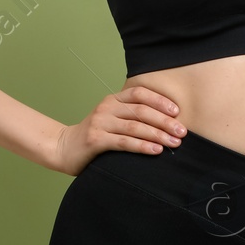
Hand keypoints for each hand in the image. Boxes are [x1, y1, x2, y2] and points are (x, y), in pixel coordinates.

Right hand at [52, 86, 184, 174]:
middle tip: (182, 132)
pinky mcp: (96, 140)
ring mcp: (100, 123)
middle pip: (141, 111)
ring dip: (158, 135)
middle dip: (165, 121)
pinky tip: (156, 150)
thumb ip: (131, 116)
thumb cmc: (95, 135)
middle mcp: (106, 107)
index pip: (140, 93)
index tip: (178, 112)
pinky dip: (142, 146)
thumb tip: (168, 122)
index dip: (160, 101)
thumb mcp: (112, 119)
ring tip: (174, 143)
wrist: (63, 148)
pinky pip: (124, 142)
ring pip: (135, 127)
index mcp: (113, 99)